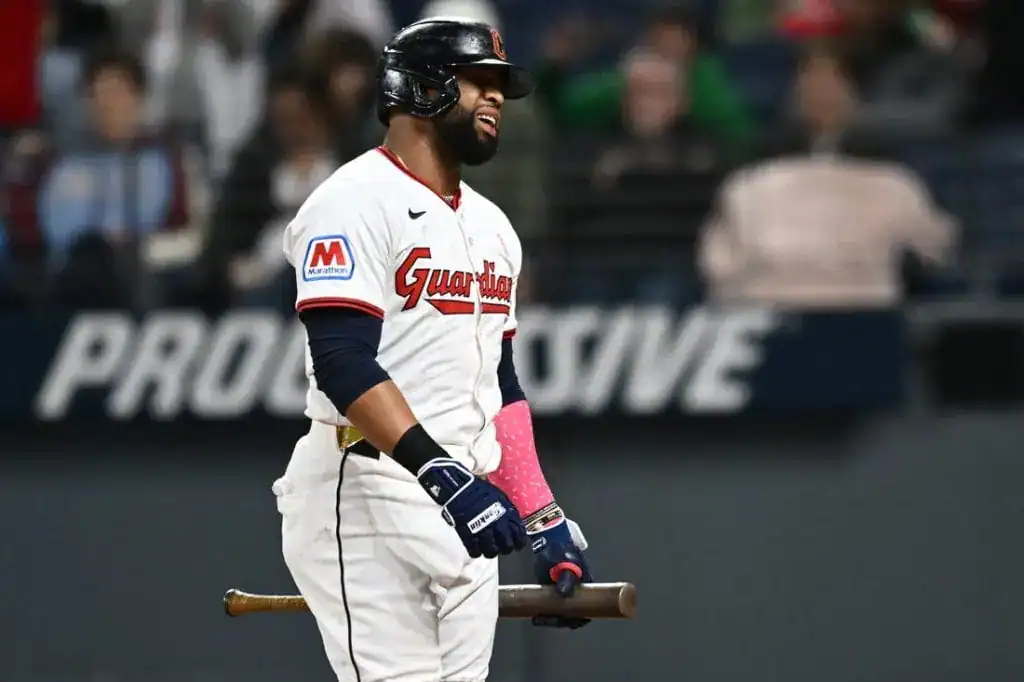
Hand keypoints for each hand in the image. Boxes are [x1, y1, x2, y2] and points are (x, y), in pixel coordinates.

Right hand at [418, 458, 527, 558]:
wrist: (460, 489)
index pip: (520, 537)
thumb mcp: (501, 498)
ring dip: (490, 551)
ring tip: (487, 547)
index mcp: (508, 516)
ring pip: (492, 553)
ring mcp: (484, 533)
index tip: (516, 543)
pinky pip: (475, 552)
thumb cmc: (480, 491)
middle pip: (507, 548)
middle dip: (505, 548)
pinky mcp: (469, 537)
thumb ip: (508, 512)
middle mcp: (498, 526)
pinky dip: (476, 552)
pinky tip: (475, 547)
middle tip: (501, 546)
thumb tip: (513, 521)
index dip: (518, 542)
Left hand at [526, 504, 592, 628]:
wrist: (549, 539)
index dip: (575, 619)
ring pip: (562, 612)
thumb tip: (564, 593)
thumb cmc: (560, 549)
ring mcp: (566, 592)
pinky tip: (535, 612)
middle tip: (543, 619)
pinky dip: (545, 611)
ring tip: (538, 618)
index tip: (561, 620)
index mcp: (586, 587)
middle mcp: (578, 592)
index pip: (585, 611)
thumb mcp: (564, 562)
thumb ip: (565, 578)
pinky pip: (553, 606)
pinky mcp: (555, 590)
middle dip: (559, 619)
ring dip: (551, 617)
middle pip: (572, 615)